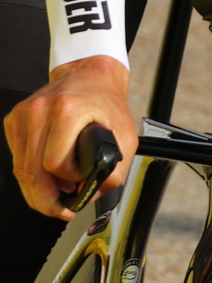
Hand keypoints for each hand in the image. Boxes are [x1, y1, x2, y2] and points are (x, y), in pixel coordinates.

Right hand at [4, 56, 136, 218]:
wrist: (91, 74)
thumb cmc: (106, 102)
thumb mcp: (125, 136)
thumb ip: (112, 173)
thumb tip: (89, 196)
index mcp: (67, 110)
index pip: (54, 164)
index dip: (68, 179)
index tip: (80, 179)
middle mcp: (41, 109)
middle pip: (32, 172)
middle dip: (46, 200)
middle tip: (60, 208)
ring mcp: (25, 113)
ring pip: (21, 169)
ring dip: (36, 189)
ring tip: (55, 193)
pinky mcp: (15, 118)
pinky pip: (17, 157)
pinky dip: (29, 171)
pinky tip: (45, 172)